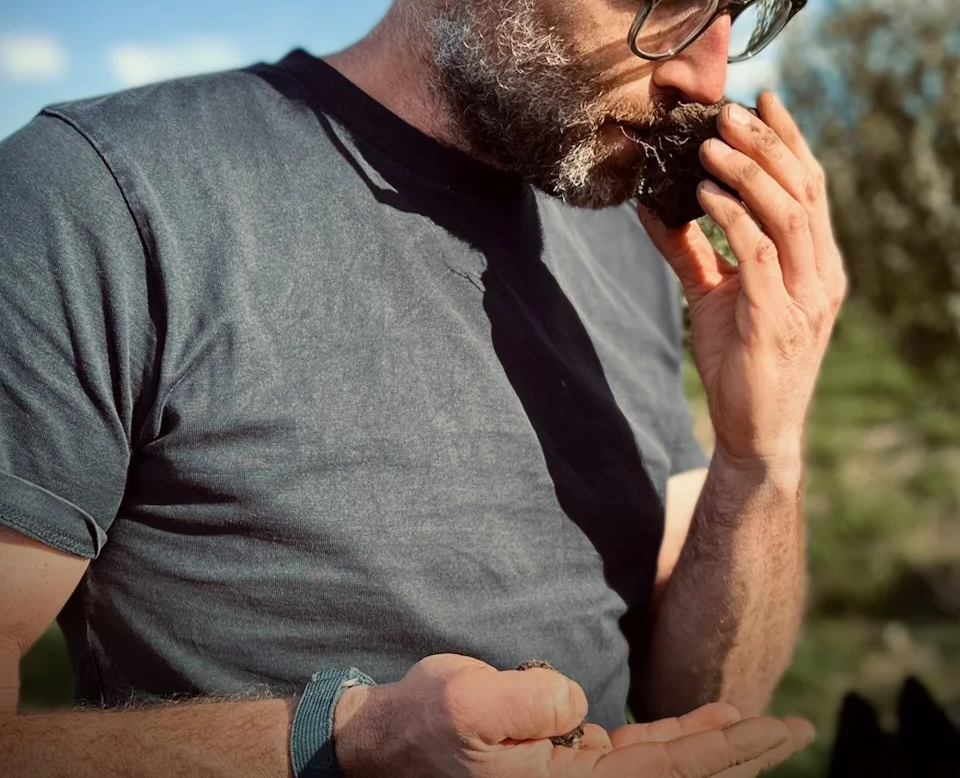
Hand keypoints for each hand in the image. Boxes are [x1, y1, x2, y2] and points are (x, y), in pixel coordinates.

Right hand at [332, 653, 813, 774]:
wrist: (386, 738)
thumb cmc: (423, 726)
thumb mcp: (468, 704)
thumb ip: (530, 698)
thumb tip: (579, 702)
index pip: (669, 774)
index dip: (729, 750)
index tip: (779, 726)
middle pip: (683, 775)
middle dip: (743, 753)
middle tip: (798, 728)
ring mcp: (576, 774)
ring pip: (665, 763)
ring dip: (716, 743)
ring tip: (762, 723)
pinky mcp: (563, 753)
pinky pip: (635, 751)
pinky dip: (674, 736)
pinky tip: (701, 722)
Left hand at [637, 92, 846, 466]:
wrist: (754, 433)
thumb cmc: (741, 360)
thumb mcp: (718, 293)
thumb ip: (694, 249)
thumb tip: (655, 204)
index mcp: (817, 263)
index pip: (811, 186)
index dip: (790, 139)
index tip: (764, 98)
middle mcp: (821, 274)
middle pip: (803, 189)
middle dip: (766, 142)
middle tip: (727, 111)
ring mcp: (805, 298)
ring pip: (787, 214)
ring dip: (747, 172)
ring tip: (710, 145)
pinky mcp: (777, 321)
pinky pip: (759, 255)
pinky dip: (732, 217)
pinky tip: (704, 195)